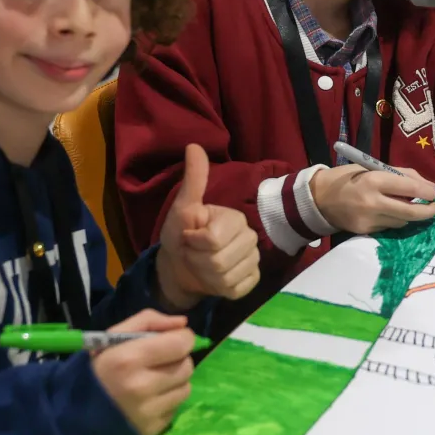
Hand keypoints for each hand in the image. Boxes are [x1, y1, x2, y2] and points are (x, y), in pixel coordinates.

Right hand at [92, 308, 194, 434]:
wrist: (76, 414)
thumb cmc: (97, 369)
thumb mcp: (112, 336)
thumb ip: (148, 321)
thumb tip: (183, 323)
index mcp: (128, 359)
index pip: (181, 344)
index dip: (182, 338)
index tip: (173, 340)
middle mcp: (141, 386)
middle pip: (187, 366)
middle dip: (178, 360)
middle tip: (159, 362)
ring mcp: (148, 411)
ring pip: (186, 388)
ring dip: (175, 381)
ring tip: (153, 381)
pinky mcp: (153, 429)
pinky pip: (177, 408)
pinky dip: (167, 401)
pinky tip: (149, 399)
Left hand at [157, 144, 260, 308]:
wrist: (181, 266)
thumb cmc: (181, 234)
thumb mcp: (183, 207)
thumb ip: (194, 180)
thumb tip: (193, 145)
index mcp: (236, 219)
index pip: (213, 239)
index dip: (194, 242)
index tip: (188, 236)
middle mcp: (251, 238)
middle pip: (220, 261)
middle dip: (198, 260)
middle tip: (193, 253)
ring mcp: (253, 262)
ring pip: (226, 277)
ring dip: (206, 275)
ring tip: (201, 266)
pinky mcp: (251, 282)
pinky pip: (236, 289)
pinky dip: (220, 288)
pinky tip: (214, 280)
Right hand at [310, 162, 434, 235]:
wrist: (318, 198)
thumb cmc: (347, 177)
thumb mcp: (371, 167)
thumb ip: (399, 174)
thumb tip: (426, 185)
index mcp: (374, 180)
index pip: (410, 188)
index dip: (427, 192)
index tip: (434, 193)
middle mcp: (373, 202)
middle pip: (410, 212)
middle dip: (428, 211)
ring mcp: (369, 220)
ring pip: (402, 222)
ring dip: (411, 216)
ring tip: (414, 207)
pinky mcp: (365, 231)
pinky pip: (389, 227)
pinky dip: (396, 220)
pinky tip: (393, 213)